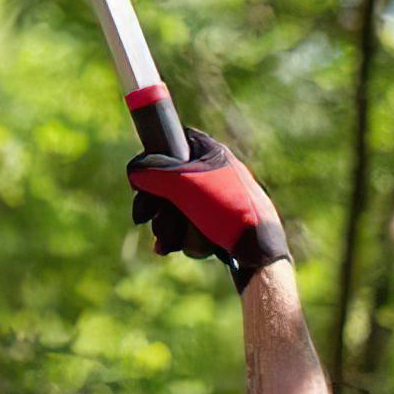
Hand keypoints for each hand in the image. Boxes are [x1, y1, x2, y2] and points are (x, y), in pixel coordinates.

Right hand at [127, 128, 289, 291]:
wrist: (259, 253)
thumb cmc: (226, 210)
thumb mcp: (184, 185)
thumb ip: (153, 173)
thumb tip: (134, 172)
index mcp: (210, 152)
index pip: (174, 141)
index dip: (155, 157)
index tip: (144, 177)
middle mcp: (212, 172)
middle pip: (168, 179)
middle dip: (156, 204)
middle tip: (147, 216)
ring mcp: (214, 199)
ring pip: (175, 207)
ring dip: (168, 225)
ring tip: (173, 238)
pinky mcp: (215, 222)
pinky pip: (186, 225)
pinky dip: (180, 236)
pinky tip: (174, 247)